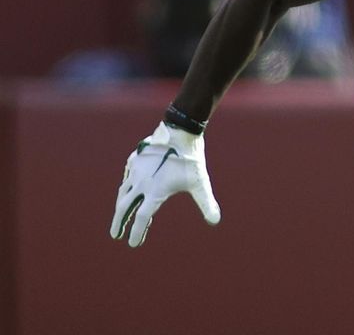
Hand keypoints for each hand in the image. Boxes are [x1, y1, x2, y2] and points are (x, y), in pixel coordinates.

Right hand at [110, 122, 220, 246]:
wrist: (180, 131)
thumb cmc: (191, 159)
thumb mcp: (200, 182)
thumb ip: (206, 203)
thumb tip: (215, 221)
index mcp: (155, 192)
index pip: (141, 218)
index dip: (136, 233)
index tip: (132, 244)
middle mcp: (141, 183)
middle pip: (124, 208)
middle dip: (119, 223)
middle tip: (115, 235)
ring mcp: (136, 170)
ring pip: (123, 193)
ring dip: (120, 206)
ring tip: (119, 216)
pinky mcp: (134, 160)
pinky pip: (126, 177)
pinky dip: (124, 188)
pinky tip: (126, 190)